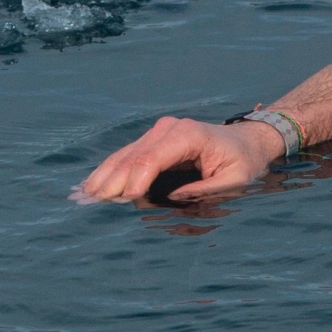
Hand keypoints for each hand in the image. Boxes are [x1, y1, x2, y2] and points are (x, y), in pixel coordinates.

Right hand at [69, 115, 282, 203]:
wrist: (248, 141)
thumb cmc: (244, 162)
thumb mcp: (236, 180)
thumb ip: (205, 190)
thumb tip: (172, 197)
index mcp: (188, 135)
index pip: (153, 158)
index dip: (135, 179)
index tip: (123, 200)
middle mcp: (169, 129)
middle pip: (133, 156)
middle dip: (111, 180)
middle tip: (89, 202)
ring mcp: (159, 131)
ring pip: (125, 155)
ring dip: (104, 176)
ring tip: (83, 195)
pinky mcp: (155, 139)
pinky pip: (128, 155)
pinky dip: (111, 170)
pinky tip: (94, 184)